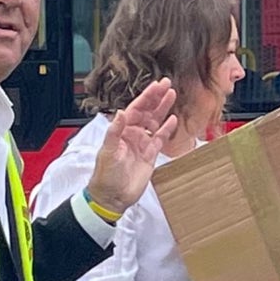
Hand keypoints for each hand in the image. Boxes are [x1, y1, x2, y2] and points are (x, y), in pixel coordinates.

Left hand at [86, 78, 182, 216]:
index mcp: (121, 130)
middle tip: (168, 84)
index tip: (157, 86)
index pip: (136, 108)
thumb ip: (115, 131)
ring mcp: (142, 144)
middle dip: (157, 98)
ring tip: (172, 96)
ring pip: (155, 122)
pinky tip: (173, 120)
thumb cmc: (106, 175)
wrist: (113, 196)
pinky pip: (160, 139)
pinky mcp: (150, 155)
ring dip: (163, 109)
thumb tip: (121, 112)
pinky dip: (167, 129)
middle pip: (147, 112)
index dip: (147, 97)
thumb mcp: (109, 151)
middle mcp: (132, 134)